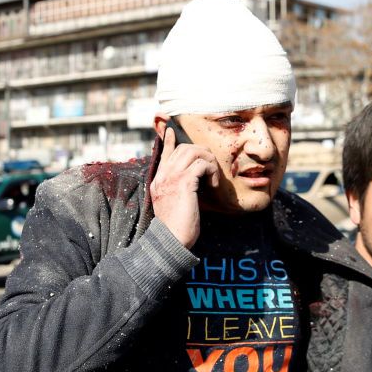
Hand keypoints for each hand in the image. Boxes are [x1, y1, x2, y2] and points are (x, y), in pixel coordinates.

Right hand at [150, 126, 217, 248]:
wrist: (171, 241)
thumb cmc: (176, 228)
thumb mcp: (173, 204)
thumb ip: (178, 190)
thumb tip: (192, 182)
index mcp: (158, 181)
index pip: (164, 154)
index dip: (170, 140)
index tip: (170, 130)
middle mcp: (163, 176)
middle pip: (183, 148)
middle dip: (201, 152)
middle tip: (211, 167)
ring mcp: (171, 178)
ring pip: (193, 152)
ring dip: (209, 161)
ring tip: (213, 176)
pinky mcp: (184, 183)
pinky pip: (202, 165)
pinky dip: (211, 171)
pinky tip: (213, 185)